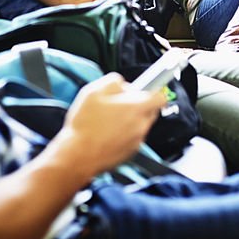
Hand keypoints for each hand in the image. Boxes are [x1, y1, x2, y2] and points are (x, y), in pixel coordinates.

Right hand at [51, 73, 165, 175]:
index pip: (161, 97)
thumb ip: (114, 82)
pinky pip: (132, 139)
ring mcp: (137, 141)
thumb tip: (123, 84)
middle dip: (138, 106)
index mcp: (136, 108)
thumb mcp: (94, 91)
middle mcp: (141, 125)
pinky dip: (123, 135)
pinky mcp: (130, 154)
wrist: (78, 156)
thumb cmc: (85, 125)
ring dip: (129, 121)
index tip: (144, 89)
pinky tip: (106, 134)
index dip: (153, 91)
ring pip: (140, 125)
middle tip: (119, 104)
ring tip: (108, 121)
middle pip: (150, 111)